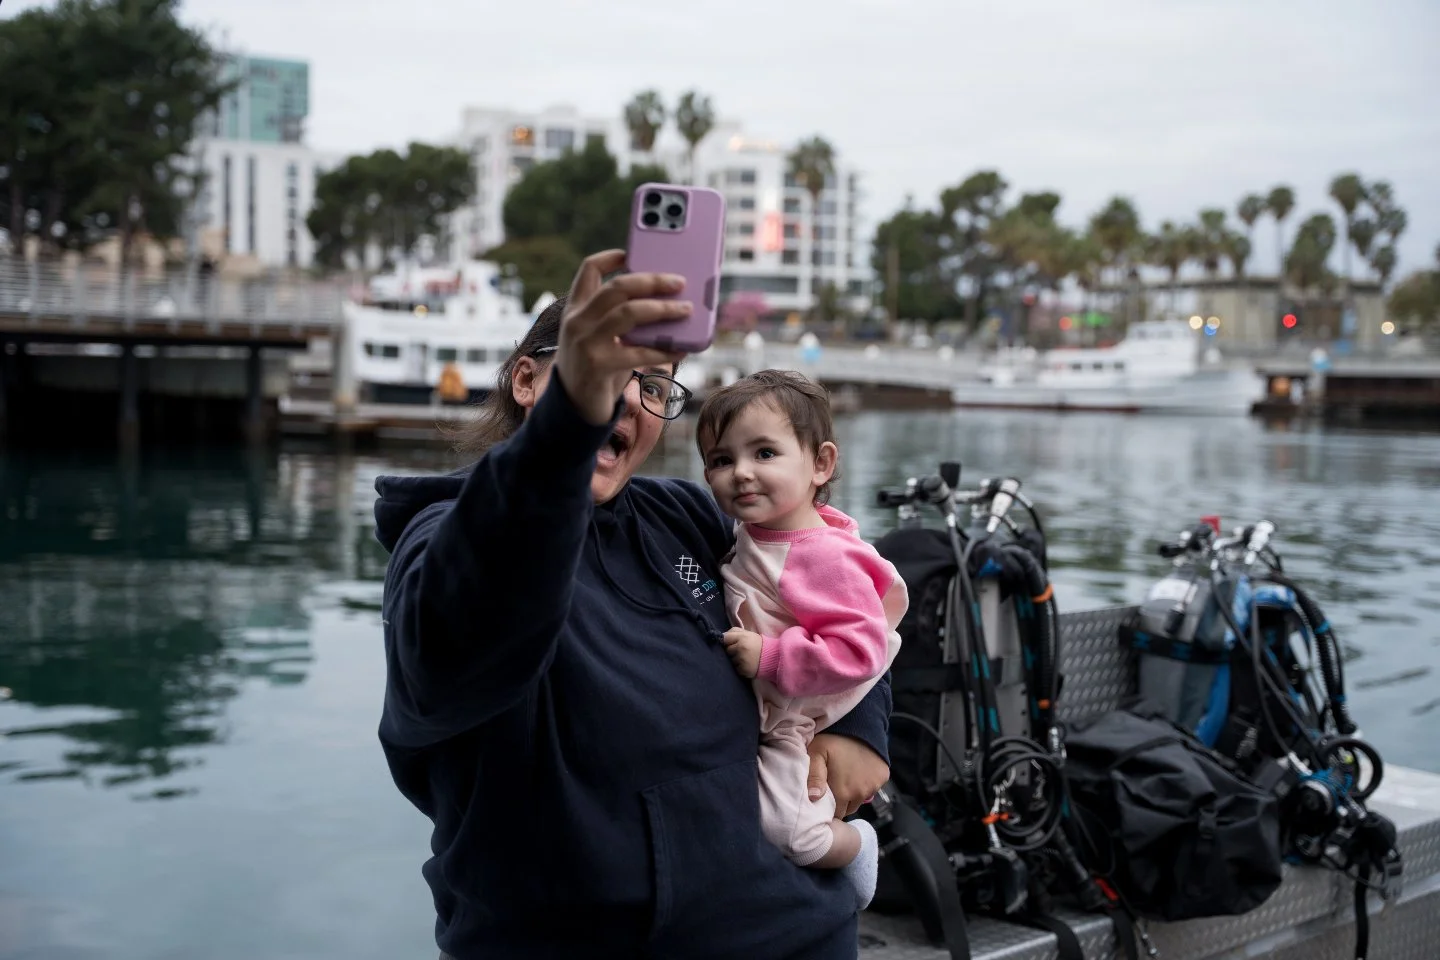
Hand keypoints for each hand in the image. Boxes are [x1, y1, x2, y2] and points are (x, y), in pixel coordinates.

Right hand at [557, 250, 691, 424]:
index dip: (612, 257)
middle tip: (679, 282)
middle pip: (617, 286)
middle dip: (652, 281)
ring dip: (663, 309)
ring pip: (629, 313)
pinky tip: (681, 349)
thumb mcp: (599, 335)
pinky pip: (638, 352)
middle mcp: (577, 321)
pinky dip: (663, 349)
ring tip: (686, 310)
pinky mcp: (598, 366)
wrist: (574, 406)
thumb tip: (669, 302)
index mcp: (576, 308)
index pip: (589, 269)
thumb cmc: (596, 365)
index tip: (634, 252)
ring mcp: (585, 343)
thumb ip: (620, 318)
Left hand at [722, 628, 761, 677]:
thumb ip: (735, 632)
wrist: (773, 657)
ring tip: (744, 659)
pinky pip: (735, 669)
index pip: (724, 638)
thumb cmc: (758, 644)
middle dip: (731, 651)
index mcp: (742, 637)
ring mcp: (741, 660)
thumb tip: (722, 636)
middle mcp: (740, 648)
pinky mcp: (743, 670)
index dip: (726, 641)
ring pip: (730, 660)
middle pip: (727, 650)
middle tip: (740, 651)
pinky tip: (746, 665)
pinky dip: (739, 668)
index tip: (730, 643)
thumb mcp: (748, 633)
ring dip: (735, 660)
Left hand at [807, 733, 889, 817]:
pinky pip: (872, 788)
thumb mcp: (816, 754)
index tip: (822, 799)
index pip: (834, 815)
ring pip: (859, 800)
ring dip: (852, 794)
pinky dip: (865, 784)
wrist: (859, 722)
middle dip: (839, 802)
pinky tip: (857, 771)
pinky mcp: (883, 778)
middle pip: (847, 809)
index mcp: (842, 792)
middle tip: (832, 785)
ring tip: (844, 777)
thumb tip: (814, 799)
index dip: (828, 808)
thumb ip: (813, 777)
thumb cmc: (833, 738)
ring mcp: (874, 786)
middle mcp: (861, 793)